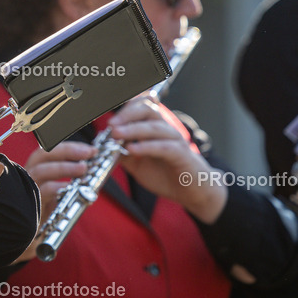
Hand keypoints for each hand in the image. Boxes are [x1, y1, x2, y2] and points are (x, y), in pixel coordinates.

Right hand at [12, 141, 92, 262]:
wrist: (17, 245)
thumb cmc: (37, 219)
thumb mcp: (52, 200)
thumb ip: (65, 187)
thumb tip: (87, 175)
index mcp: (33, 173)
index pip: (48, 152)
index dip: (68, 147)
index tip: (90, 149)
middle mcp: (26, 178)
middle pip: (43, 154)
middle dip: (68, 150)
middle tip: (90, 152)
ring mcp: (24, 191)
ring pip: (41, 170)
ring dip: (64, 167)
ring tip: (83, 168)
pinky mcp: (25, 207)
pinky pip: (40, 192)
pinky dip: (55, 188)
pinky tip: (66, 188)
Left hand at [109, 97, 226, 223]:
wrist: (192, 191)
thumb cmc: (166, 175)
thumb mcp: (137, 164)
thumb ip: (123, 153)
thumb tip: (105, 146)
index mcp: (154, 129)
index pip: (141, 107)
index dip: (126, 106)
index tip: (108, 113)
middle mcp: (165, 130)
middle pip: (148, 109)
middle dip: (127, 114)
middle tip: (111, 124)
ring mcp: (175, 140)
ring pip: (155, 127)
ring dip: (133, 129)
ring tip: (116, 134)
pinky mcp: (182, 155)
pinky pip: (164, 147)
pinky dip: (147, 146)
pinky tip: (133, 149)